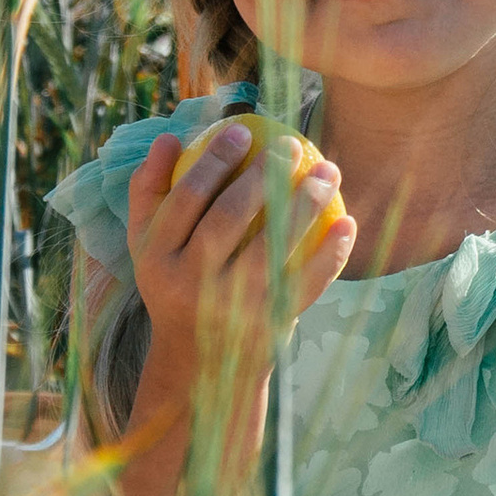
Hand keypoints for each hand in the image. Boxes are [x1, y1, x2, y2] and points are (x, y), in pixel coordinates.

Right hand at [124, 116, 354, 443]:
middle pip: (229, 218)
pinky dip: (330, 254)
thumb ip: (150, 191)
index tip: (244, 130)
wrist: (198, 365)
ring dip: (306, 204)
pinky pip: (304, 283)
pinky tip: (348, 222)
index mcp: (158, 259)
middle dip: (264, 175)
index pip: (186, 198)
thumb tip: (170, 137)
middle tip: (292, 145)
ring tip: (329, 170)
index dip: (215, 160)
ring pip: (272, 248)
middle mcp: (190, 285)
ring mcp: (231, 308)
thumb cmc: (175, 283)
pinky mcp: (267, 326)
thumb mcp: (147, 245)